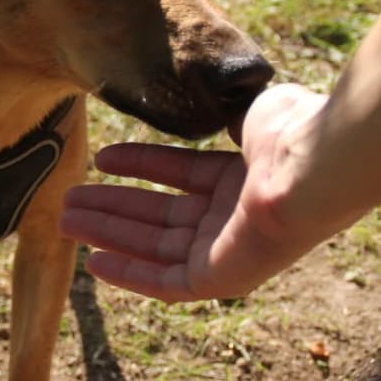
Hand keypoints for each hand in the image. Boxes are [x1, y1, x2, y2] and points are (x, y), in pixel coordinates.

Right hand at [60, 84, 336, 301]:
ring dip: (108, 232)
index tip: (103, 159)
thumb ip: (225, 114)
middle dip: (113, 206)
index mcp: (245, 177)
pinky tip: (94, 263)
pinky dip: (129, 274)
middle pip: (161, 214)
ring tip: (64, 218)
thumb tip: (210, 99)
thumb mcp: (252, 111)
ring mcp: (228, 249)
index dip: (141, 164)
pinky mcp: (220, 278)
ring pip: (154, 245)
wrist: (316, 167)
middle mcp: (235, 216)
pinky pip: (165, 281)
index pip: (183, 173)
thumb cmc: (291, 133)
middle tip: (69, 199)